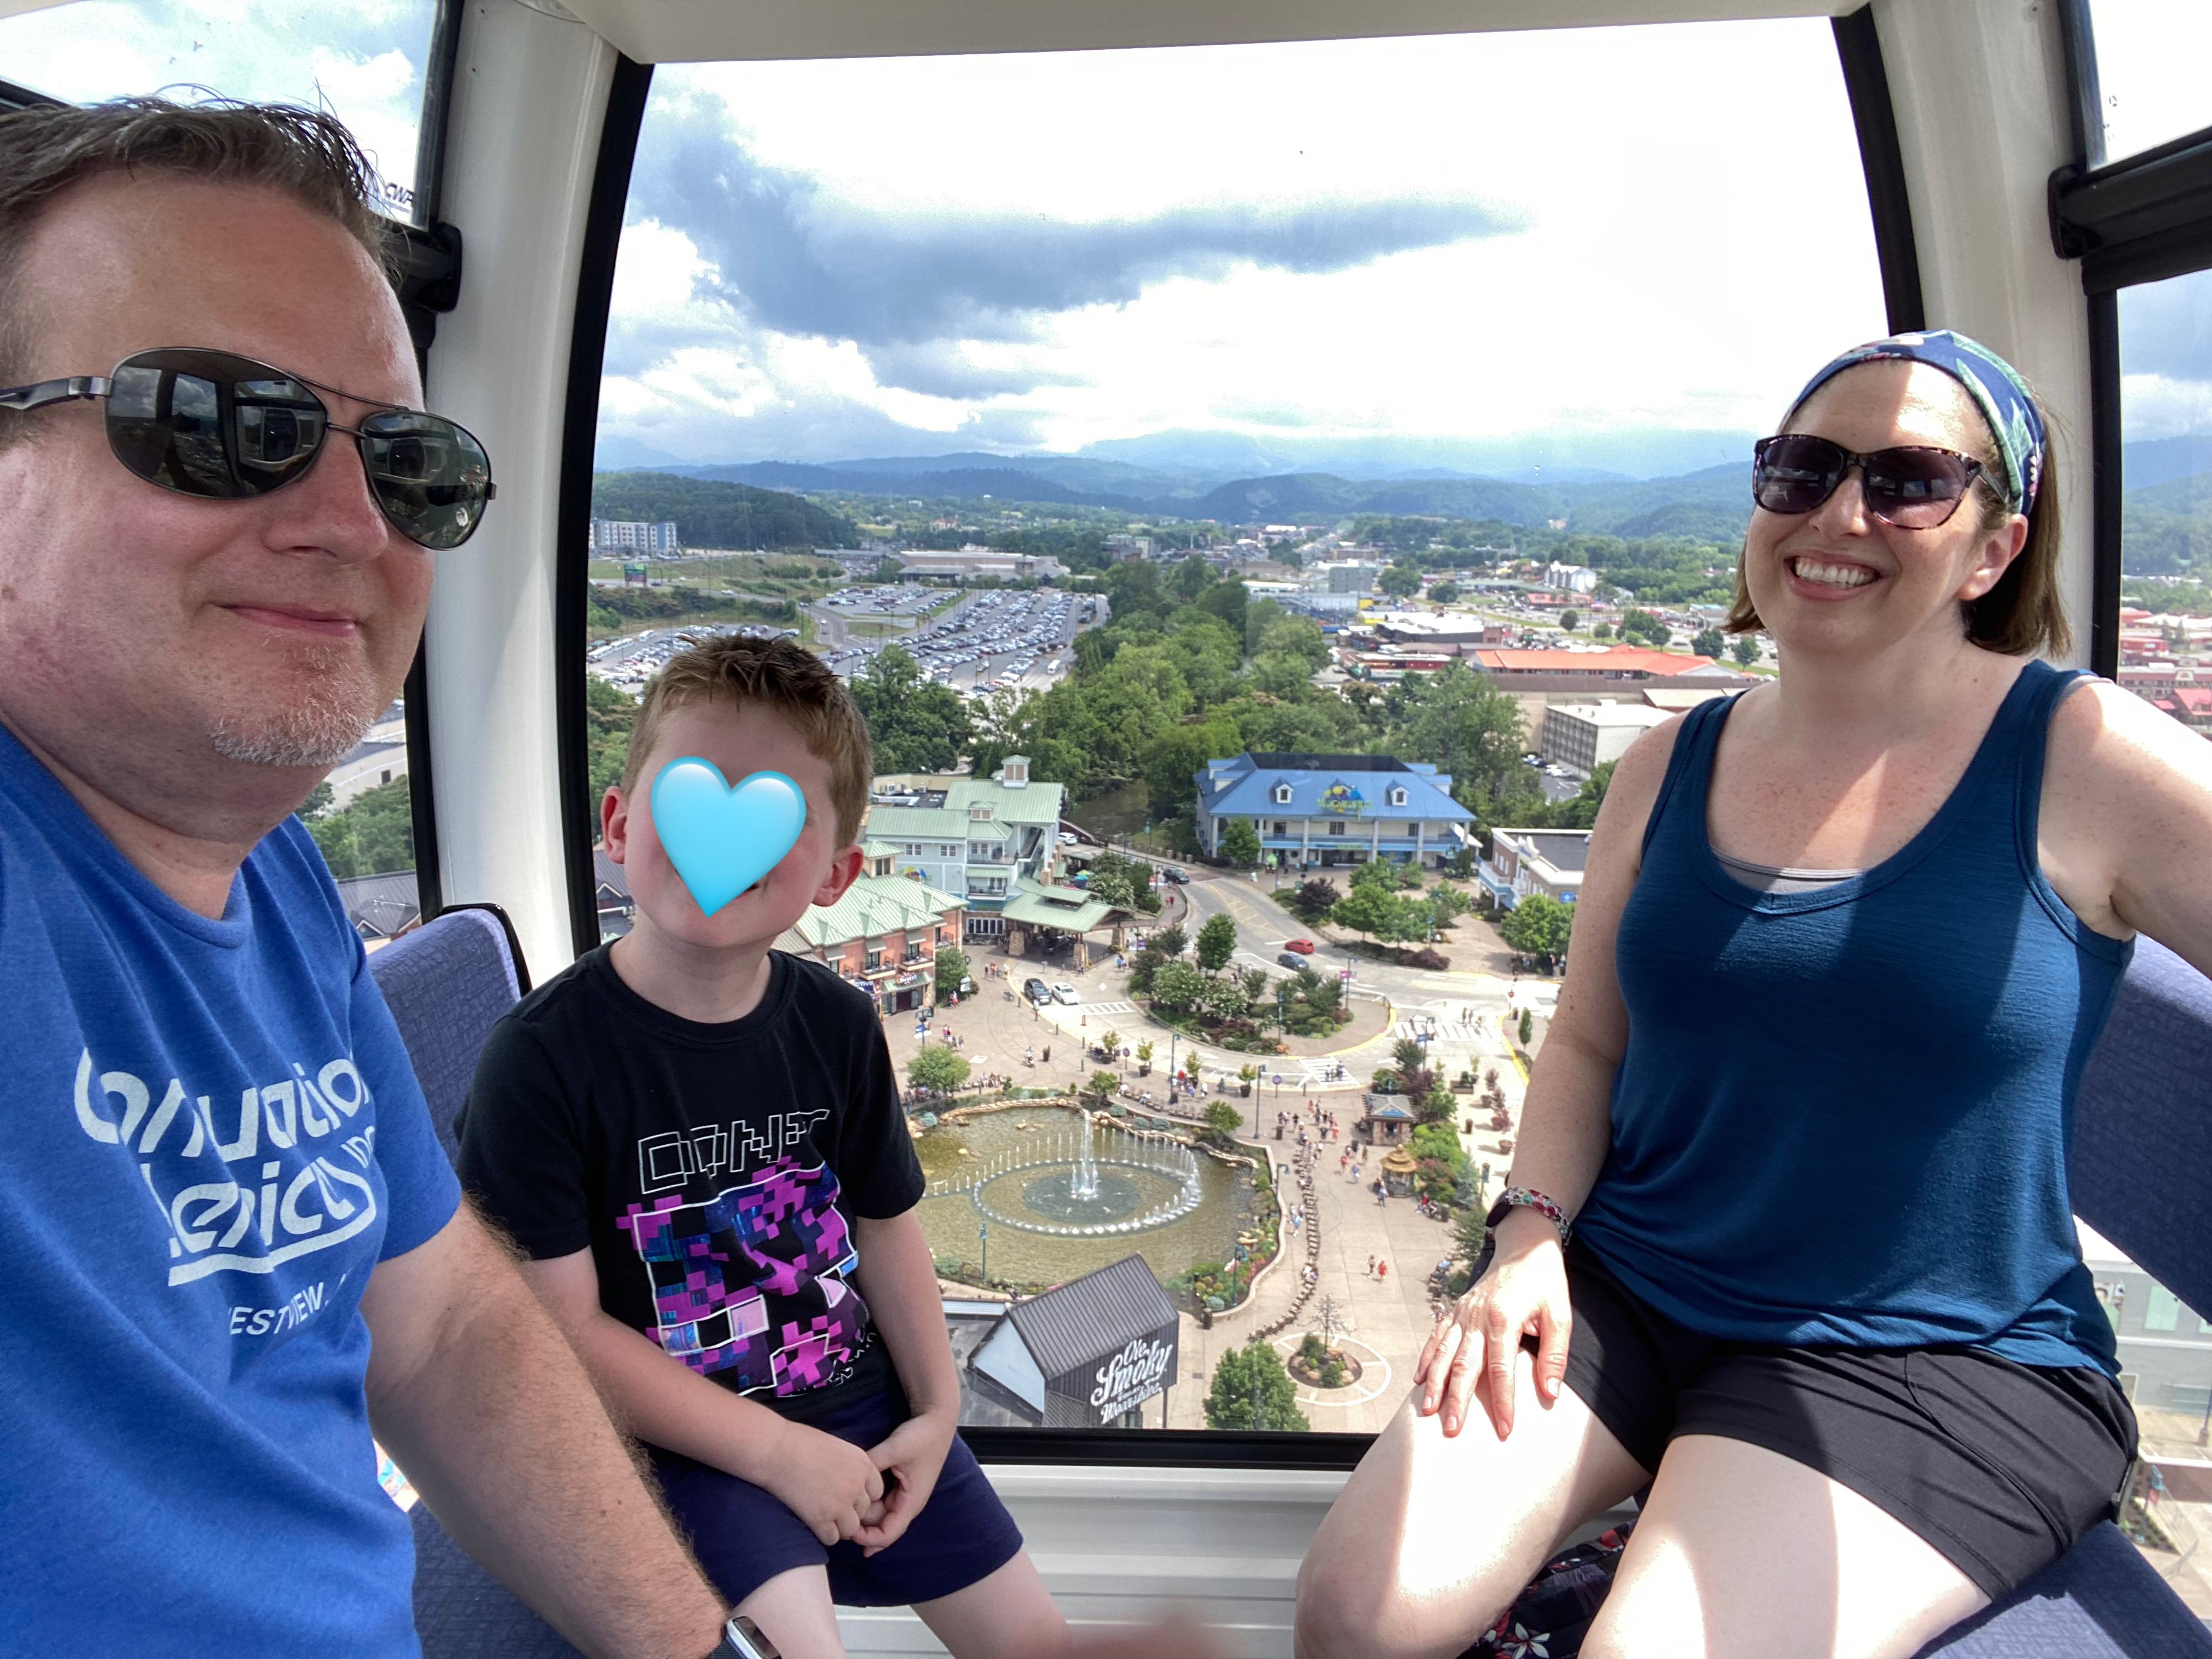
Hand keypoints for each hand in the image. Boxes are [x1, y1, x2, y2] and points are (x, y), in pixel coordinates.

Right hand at [755, 1420, 885, 1546]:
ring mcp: (840, 1504)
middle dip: (850, 1511)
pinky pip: (832, 1538)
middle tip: (831, 1506)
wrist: (776, 1450)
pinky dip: (824, 1534)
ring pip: (852, 1529)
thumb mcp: (838, 1447)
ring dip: (839, 1527)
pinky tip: (813, 1523)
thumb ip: (852, 1467)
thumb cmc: (802, 1443)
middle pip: (864, 1511)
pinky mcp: (821, 1519)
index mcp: (863, 1464)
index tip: (847, 1494)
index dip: (862, 1495)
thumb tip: (855, 1485)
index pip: (877, 1492)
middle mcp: (856, 1486)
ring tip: (823, 1517)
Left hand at [852, 1407, 956, 1555]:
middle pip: (881, 1526)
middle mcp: (907, 1503)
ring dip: (863, 1514)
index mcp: (911, 1502)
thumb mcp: (895, 1450)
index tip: (848, 1530)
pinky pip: (881, 1502)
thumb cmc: (921, 1437)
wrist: (936, 1420)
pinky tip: (852, 1499)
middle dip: (861, 1527)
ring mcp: (903, 1495)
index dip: (868, 1538)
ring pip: (879, 1514)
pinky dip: (868, 1503)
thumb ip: (872, 1464)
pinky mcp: (899, 1485)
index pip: (888, 1534)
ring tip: (841, 1508)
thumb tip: (849, 1477)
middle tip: (837, 1518)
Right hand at [1413, 1208, 1569, 1439]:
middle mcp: (1477, 1316)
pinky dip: (1427, 1358)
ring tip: (1428, 1411)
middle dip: (1457, 1400)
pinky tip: (1420, 1380)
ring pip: (1444, 1353)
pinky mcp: (1457, 1310)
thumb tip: (1550, 1392)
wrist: (1524, 1246)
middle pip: (1464, 1365)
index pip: (1501, 1369)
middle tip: (1452, 1430)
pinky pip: (1437, 1336)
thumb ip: (1554, 1355)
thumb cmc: (1544, 1281)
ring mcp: (1463, 1313)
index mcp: (1504, 1318)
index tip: (1504, 1429)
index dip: (1503, 1402)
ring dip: (1436, 1384)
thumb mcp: (1560, 1315)